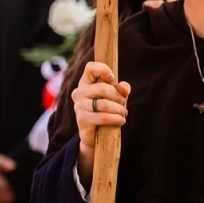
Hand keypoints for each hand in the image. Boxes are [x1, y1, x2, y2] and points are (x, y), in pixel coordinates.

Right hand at [71, 62, 129, 184]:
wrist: (96, 134)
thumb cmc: (107, 111)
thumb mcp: (117, 97)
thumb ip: (122, 89)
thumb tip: (123, 87)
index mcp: (86, 83)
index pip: (90, 68)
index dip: (102, 69)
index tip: (113, 78)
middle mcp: (79, 93)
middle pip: (102, 87)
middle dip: (118, 97)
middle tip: (124, 104)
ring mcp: (79, 106)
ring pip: (104, 103)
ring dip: (119, 109)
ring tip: (123, 114)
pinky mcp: (82, 119)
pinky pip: (103, 117)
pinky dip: (116, 119)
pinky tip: (121, 121)